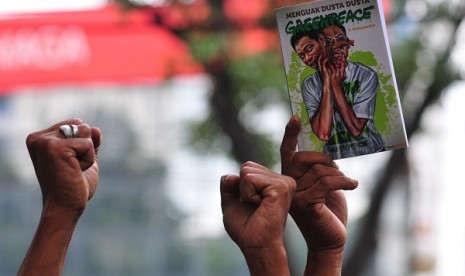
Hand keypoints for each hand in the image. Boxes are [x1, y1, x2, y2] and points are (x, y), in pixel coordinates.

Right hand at [26, 118, 100, 211]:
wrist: (65, 207)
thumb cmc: (73, 186)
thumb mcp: (84, 159)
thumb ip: (89, 142)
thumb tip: (96, 129)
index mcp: (40, 139)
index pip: (75, 124)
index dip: (82, 145)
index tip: (69, 164)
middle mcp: (38, 138)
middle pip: (81, 125)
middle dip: (85, 147)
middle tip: (73, 168)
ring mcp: (45, 142)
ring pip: (86, 131)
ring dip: (87, 153)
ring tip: (74, 169)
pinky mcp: (55, 147)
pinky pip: (88, 144)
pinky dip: (88, 159)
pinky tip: (75, 171)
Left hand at [220, 161, 295, 275]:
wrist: (255, 245)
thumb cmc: (246, 228)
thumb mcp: (231, 203)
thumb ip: (228, 185)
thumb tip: (232, 175)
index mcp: (275, 182)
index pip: (248, 166)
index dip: (240, 186)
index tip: (251, 204)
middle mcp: (283, 180)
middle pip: (247, 166)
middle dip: (241, 187)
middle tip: (254, 206)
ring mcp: (284, 182)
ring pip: (247, 171)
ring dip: (245, 192)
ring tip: (258, 207)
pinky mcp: (281, 187)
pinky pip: (250, 178)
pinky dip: (248, 194)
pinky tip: (260, 206)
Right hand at [280, 116, 357, 274]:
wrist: (331, 238)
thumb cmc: (328, 209)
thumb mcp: (324, 183)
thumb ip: (320, 168)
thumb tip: (328, 150)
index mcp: (290, 177)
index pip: (287, 152)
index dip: (290, 134)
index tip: (295, 117)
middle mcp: (288, 186)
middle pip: (302, 158)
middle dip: (323, 158)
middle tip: (337, 168)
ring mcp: (295, 196)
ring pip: (319, 171)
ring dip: (338, 174)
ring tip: (347, 182)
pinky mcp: (306, 205)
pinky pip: (326, 183)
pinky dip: (344, 181)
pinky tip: (354, 185)